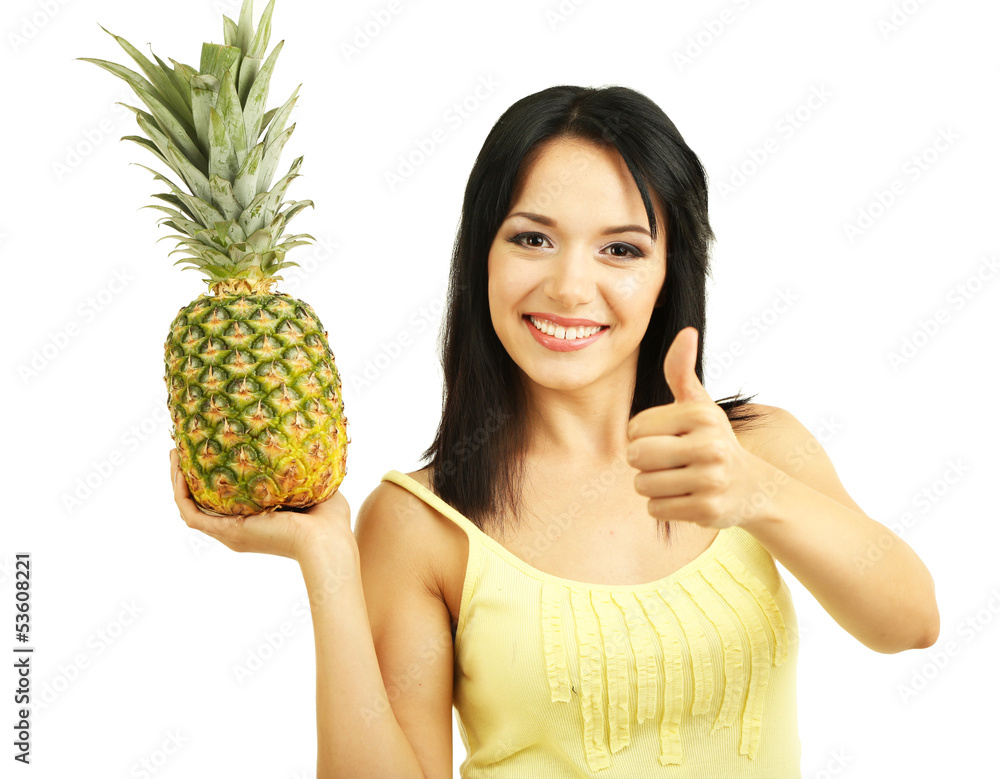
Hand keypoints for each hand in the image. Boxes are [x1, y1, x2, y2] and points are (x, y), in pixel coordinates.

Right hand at [170, 448, 353, 561]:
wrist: (327, 537)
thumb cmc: (329, 518)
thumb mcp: (310, 484)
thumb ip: (300, 467)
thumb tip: (301, 439)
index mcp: (255, 520)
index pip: (223, 499)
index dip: (210, 477)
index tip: (205, 450)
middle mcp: (237, 528)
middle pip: (200, 502)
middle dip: (188, 475)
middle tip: (182, 448)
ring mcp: (230, 531)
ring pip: (190, 506)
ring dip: (178, 480)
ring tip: (175, 453)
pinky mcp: (228, 531)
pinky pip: (192, 512)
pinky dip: (181, 491)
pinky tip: (180, 467)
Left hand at [625, 326, 768, 528]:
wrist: (751, 486)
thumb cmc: (712, 440)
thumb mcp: (699, 404)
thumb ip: (682, 371)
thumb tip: (686, 332)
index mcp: (701, 415)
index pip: (635, 428)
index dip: (641, 436)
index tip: (665, 439)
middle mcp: (709, 446)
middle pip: (636, 456)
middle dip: (643, 462)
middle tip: (666, 462)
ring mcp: (710, 480)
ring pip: (643, 485)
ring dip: (652, 486)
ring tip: (677, 479)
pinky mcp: (707, 510)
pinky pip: (656, 509)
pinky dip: (662, 506)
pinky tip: (684, 498)